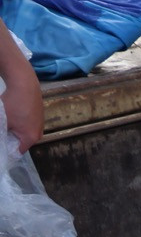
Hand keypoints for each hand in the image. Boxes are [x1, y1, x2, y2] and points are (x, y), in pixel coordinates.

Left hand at [0, 26, 42, 153]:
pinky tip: (13, 113)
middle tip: (2, 129)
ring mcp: (40, 124)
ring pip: (24, 132)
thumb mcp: (1, 120)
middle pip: (21, 143)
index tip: (0, 144)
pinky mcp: (39, 115)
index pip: (16, 152)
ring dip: (14, 129)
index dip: (5, 149)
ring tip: (6, 120)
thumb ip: (1, 133)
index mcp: (30, 138)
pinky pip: (27, 124)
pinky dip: (19, 122)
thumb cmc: (13, 103)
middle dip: (10, 138)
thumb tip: (1, 135)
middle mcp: (38, 134)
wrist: (25, 83)